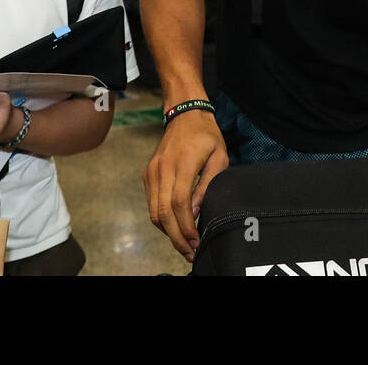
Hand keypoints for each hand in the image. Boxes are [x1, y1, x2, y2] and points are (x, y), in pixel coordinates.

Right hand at [143, 109, 228, 260]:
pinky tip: (175, 227)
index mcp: (183, 163)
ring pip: (154, 212)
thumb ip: (208, 184)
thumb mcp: (219, 157)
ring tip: (183, 245)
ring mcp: (152, 172)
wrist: (185, 114)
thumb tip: (196, 211)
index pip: (179, 203)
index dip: (186, 227)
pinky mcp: (148, 175)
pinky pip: (152, 203)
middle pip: (163, 213)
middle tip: (190, 253)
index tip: (196, 242)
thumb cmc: (206, 136)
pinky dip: (162, 219)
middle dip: (176, 237)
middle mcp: (163, 169)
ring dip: (167, 232)